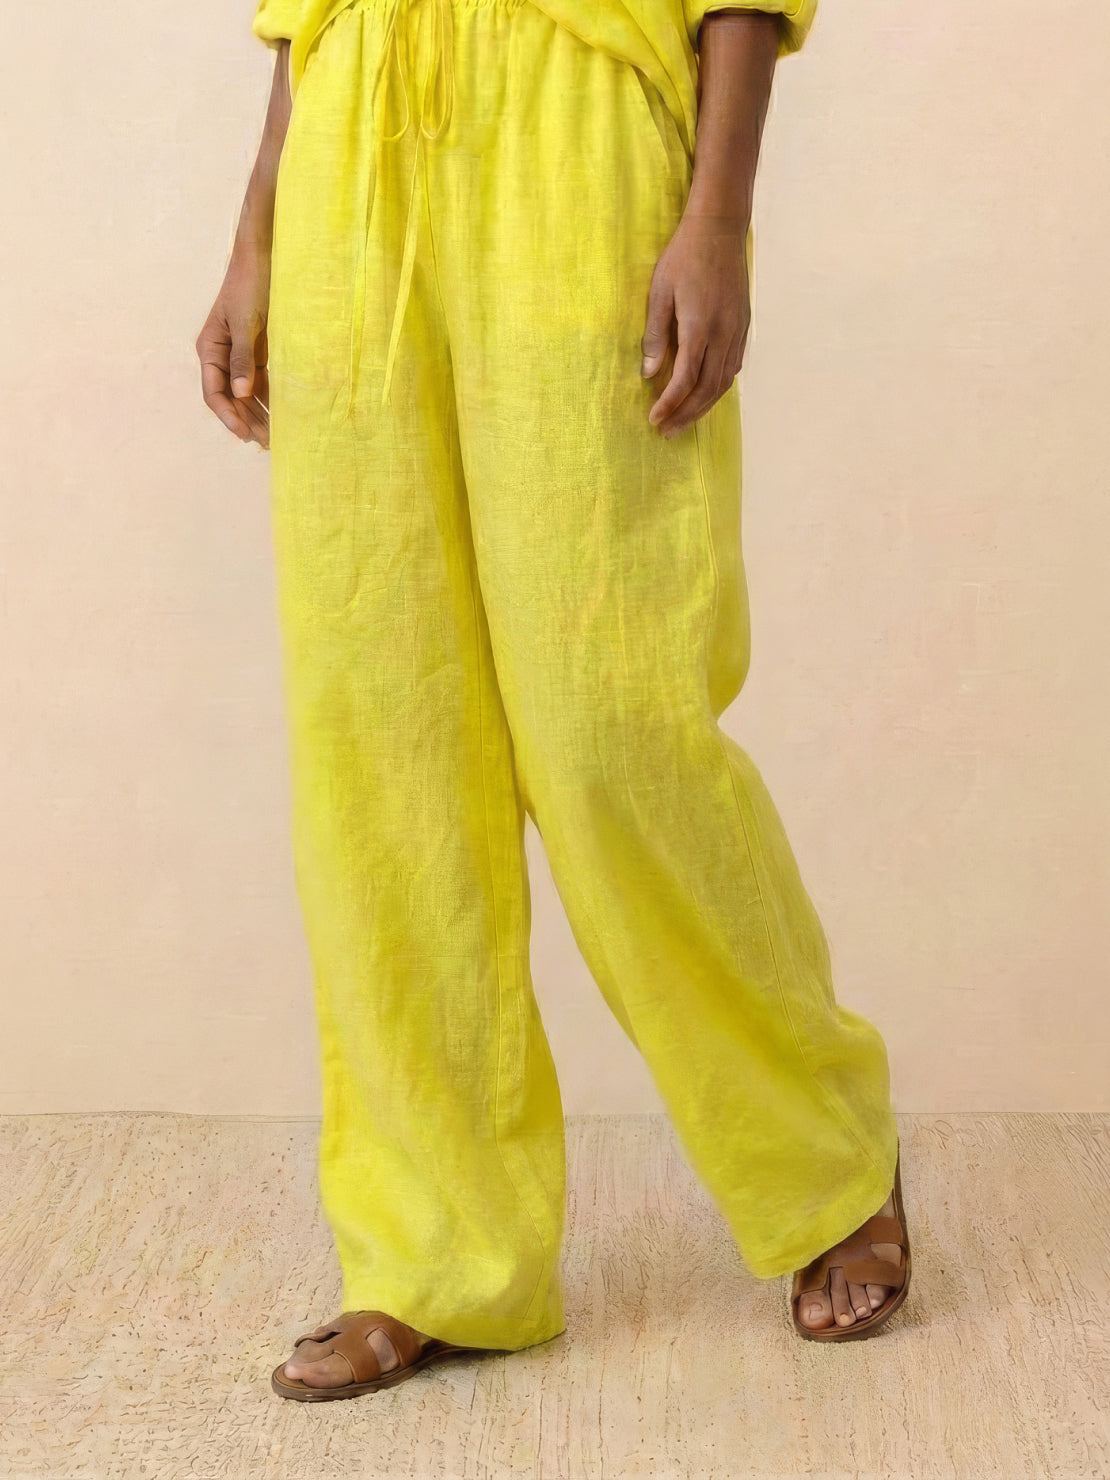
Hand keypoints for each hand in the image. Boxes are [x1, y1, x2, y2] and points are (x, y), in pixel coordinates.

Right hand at [196, 243, 271, 447]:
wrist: (265, 257)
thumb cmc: (250, 284)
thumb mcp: (245, 321)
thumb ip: (243, 357)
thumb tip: (239, 393)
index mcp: (210, 348)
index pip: (214, 391)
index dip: (227, 415)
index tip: (244, 434)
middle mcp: (222, 356)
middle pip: (230, 398)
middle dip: (245, 420)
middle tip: (266, 443)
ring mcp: (241, 356)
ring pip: (246, 394)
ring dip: (258, 414)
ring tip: (274, 437)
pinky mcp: (259, 353)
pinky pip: (262, 383)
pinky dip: (269, 400)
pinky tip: (281, 415)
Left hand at [641, 213, 749, 437]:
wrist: (720, 228)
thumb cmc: (684, 256)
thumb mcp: (660, 292)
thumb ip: (655, 335)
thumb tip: (648, 374)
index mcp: (700, 326)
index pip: (685, 379)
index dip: (669, 403)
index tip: (653, 419)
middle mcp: (724, 334)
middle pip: (707, 389)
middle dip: (686, 414)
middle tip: (666, 432)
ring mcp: (737, 331)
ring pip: (723, 382)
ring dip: (703, 406)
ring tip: (683, 421)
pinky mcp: (743, 326)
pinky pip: (732, 367)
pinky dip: (717, 388)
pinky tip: (704, 395)